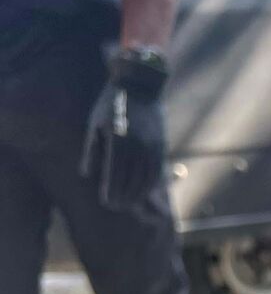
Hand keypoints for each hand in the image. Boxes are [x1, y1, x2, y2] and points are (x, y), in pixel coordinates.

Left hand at [81, 78, 165, 209]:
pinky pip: (157, 170)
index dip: (111, 191)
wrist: (139, 87)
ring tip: (131, 203)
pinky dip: (151, 184)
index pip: (115, 174)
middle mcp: (137, 145)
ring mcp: (151, 146)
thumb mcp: (95, 125)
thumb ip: (92, 151)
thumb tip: (86, 174)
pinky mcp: (161, 145)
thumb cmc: (111, 105)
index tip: (106, 202)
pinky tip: (145, 191)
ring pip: (147, 179)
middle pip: (132, 180)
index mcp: (118, 140)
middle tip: (117, 206)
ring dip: (139, 194)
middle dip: (124, 197)